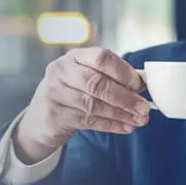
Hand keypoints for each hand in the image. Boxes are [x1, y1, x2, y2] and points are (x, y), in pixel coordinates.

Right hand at [13, 47, 149, 162]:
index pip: (101, 57)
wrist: (41, 116)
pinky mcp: (55, 114)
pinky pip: (87, 121)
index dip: (123, 71)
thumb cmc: (73, 92)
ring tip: (139, 120)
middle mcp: (62, 71)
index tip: (139, 85)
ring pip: (93, 105)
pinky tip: (125, 127)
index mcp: (75, 56)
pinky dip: (110, 125)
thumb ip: (111, 78)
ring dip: (120, 114)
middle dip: (124, 97)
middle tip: (144, 108)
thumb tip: (141, 87)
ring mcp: (55, 93)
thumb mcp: (87, 77)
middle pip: (97, 83)